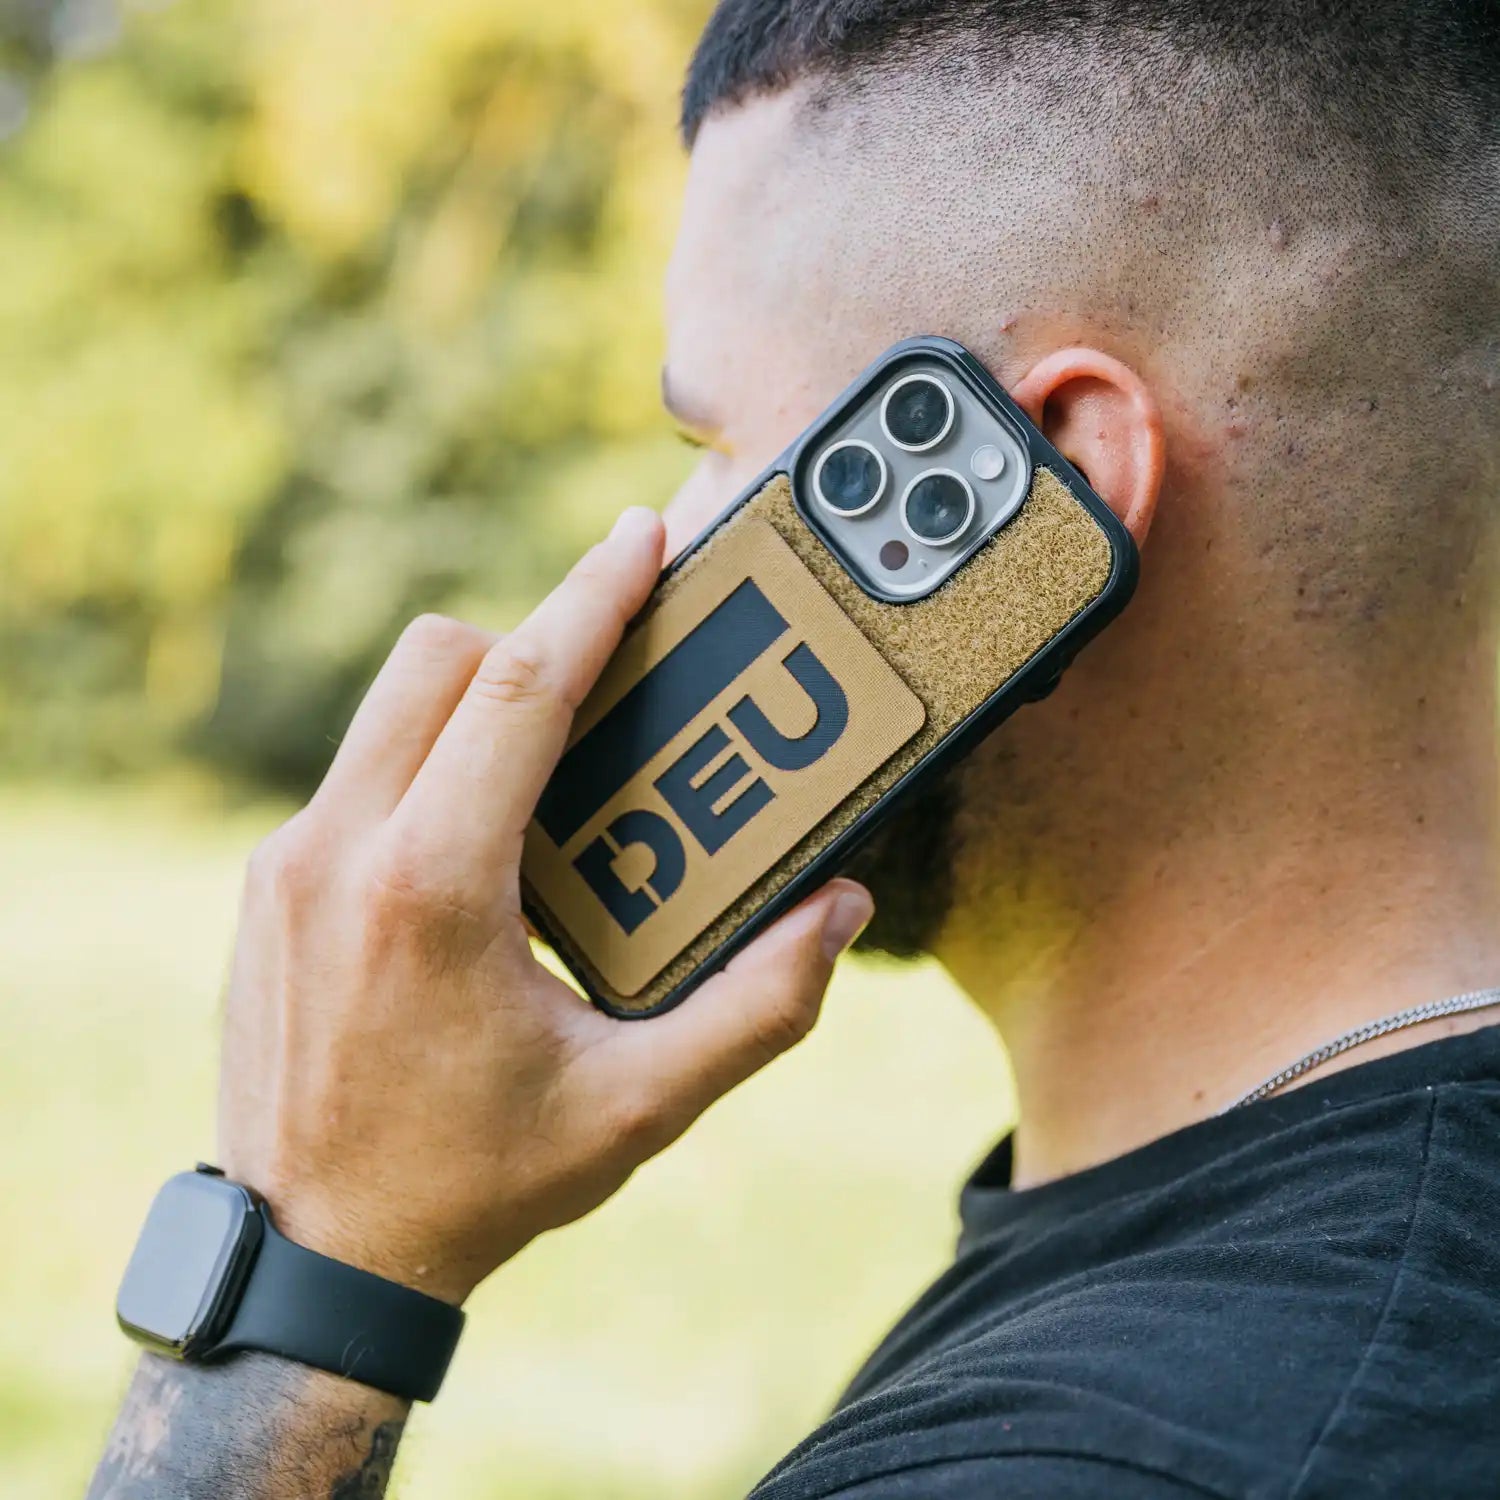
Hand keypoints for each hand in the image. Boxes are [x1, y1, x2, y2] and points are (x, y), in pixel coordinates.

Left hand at [216, 506, 873, 1304]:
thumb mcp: (638, 1108)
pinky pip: (360, 772)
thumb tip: (838, 911)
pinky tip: (480, 853)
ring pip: (390, 707)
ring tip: (553, 781)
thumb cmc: (478, 1184)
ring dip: (477, 706)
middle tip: (610, 687)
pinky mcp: (268, 885)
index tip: (639, 535)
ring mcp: (287, 863)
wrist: (313, 1259)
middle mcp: (339, 851)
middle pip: (441, 659)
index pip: (522, 686)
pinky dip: (428, 769)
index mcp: (433, 886)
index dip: (593, 595)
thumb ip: (758, 1008)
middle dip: (534, 645)